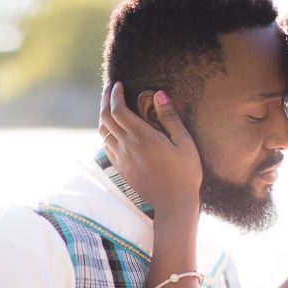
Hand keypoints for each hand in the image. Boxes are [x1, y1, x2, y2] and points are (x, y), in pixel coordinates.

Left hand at [99, 81, 201, 215]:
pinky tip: (114, 129)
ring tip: (110, 106)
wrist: (174, 203)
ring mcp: (121, 158)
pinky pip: (106, 146)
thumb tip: (158, 94)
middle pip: (105, 118)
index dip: (115, 94)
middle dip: (105, 100)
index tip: (118, 84)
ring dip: (104, 116)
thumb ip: (169, 117)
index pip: (118, 109)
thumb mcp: (183, 141)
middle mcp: (127, 146)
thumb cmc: (184, 172)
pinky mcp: (121, 168)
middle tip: (110, 89)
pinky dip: (106, 133)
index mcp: (142, 137)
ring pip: (103, 132)